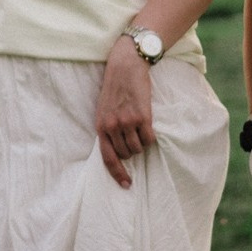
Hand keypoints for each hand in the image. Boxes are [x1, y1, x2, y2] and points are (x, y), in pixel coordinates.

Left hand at [95, 35, 155, 187]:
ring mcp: (127, 122)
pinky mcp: (142, 117)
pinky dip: (151, 136)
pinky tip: (148, 124)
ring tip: (139, 126)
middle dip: (131, 149)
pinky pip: (150, 139)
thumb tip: (117, 150)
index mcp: (101, 126)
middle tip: (133, 135)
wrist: (125, 66)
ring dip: (141, 142)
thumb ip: (108, 128)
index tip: (126, 184)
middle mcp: (112, 126)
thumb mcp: (104, 109)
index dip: (117, 173)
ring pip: (139, 148)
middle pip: (126, 154)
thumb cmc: (114, 87)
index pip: (107, 157)